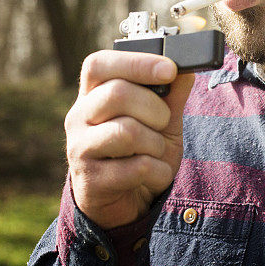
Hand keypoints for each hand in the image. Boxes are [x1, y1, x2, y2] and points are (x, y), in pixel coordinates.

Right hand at [65, 50, 194, 228]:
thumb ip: (171, 95)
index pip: (98, 64)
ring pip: (127, 132)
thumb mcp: (161, 120)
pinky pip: (137, 168)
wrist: (126, 203)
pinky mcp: (90, 181)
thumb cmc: (141, 152)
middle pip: (117, 94)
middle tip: (163, 122)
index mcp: (92, 94)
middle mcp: (78, 117)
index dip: (135, 62)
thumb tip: (186, 71)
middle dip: (155, 109)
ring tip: (155, 152)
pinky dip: (159, 172)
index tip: (169, 70)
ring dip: (156, 143)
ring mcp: (79, 149)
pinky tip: (154, 175)